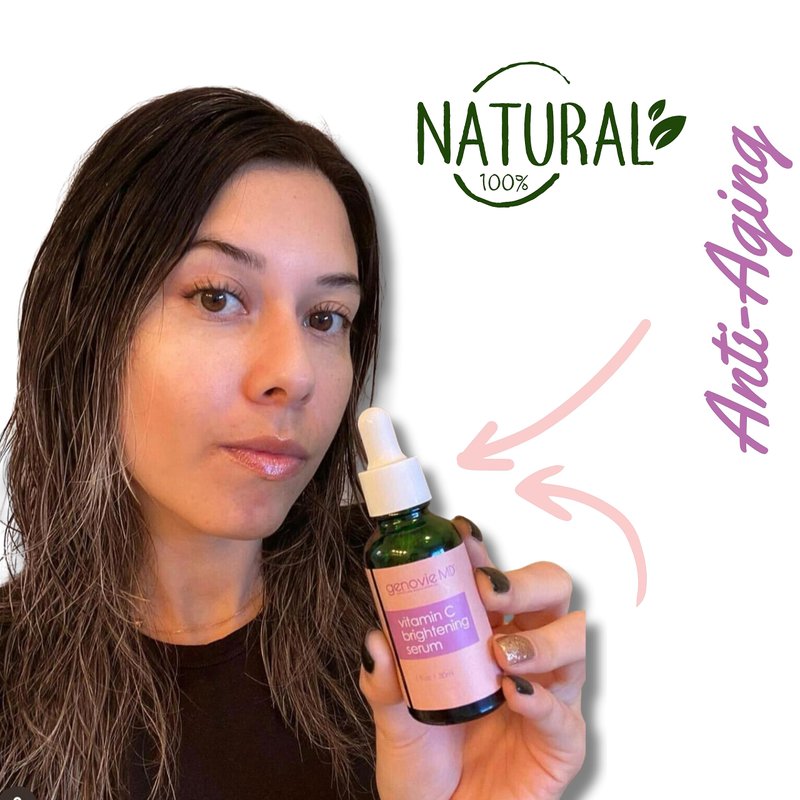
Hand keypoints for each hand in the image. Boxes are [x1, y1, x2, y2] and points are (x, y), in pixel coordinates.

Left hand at [359, 516, 585, 799]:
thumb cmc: (423, 764)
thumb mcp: (394, 719)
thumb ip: (386, 682)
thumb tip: (376, 641)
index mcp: (485, 634)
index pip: (494, 579)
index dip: (481, 553)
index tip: (459, 536)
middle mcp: (523, 653)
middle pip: (551, 593)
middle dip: (525, 581)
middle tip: (488, 591)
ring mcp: (548, 694)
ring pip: (573, 640)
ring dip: (541, 638)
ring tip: (501, 653)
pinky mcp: (559, 742)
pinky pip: (567, 715)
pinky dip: (543, 699)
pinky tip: (516, 692)